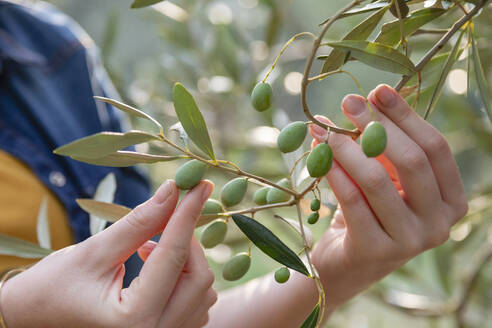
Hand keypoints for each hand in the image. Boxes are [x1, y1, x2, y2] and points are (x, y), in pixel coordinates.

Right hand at [1, 180, 216, 327]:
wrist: (34, 319)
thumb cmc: (54, 287)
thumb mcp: (94, 251)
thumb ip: (139, 223)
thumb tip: (172, 191)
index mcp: (133, 320)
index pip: (173, 256)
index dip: (188, 214)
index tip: (202, 184)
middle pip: (198, 277)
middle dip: (186, 240)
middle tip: (165, 217)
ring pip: (202, 290)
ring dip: (185, 259)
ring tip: (148, 248)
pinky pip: (195, 302)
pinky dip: (184, 276)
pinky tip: (156, 266)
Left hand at [308, 84, 467, 309]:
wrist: (344, 264)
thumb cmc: (368, 214)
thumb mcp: (386, 179)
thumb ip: (387, 148)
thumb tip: (372, 98)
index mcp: (451, 201)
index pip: (435, 149)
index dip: (406, 116)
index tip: (379, 90)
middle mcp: (439, 224)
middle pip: (412, 161)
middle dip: (377, 125)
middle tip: (348, 101)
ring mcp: (410, 242)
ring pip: (377, 179)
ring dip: (347, 147)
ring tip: (324, 128)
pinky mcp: (375, 251)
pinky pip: (352, 200)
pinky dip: (333, 171)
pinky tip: (318, 154)